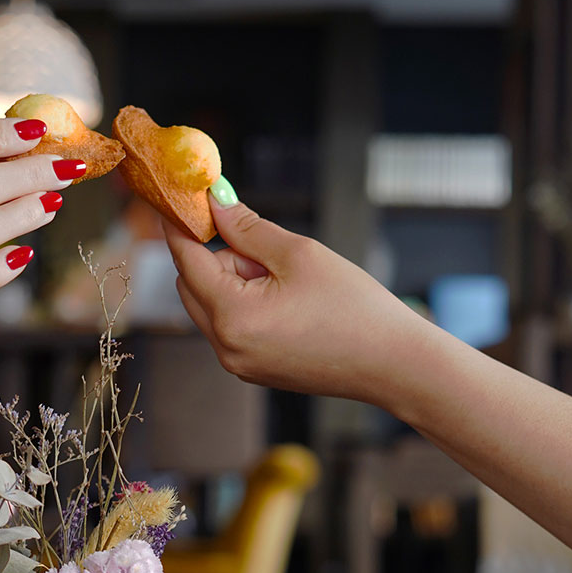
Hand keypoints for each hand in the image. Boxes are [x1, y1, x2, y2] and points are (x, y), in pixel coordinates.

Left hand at [163, 193, 432, 406]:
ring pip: (209, 304)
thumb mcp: (298, 254)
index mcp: (232, 317)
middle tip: (265, 252)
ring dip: (232, 282)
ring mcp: (236, 363)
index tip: (175, 202)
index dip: (179, 227)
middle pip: (191, 284)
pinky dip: (243, 304)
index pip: (185, 260)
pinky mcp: (251, 370)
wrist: (395, 365)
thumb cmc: (354, 308)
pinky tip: (287, 304)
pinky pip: (228, 326)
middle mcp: (225, 347)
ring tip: (285, 283)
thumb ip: (247, 228)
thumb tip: (213, 203)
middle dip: (218, 258)